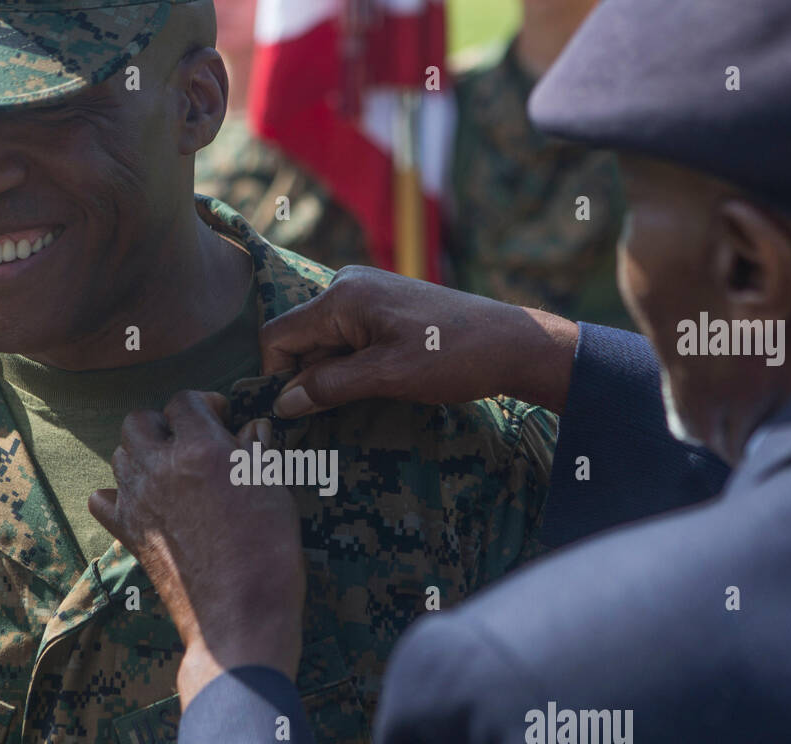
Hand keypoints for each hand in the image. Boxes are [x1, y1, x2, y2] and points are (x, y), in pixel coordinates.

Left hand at [88, 391, 306, 707]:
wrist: (239, 613)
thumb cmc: (268, 550)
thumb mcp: (275, 489)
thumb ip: (258, 451)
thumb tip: (252, 428)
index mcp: (200, 447)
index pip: (185, 401)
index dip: (205, 404)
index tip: (222, 418)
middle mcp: (160, 467)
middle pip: (139, 421)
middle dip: (164, 423)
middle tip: (191, 440)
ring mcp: (138, 501)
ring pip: (121, 455)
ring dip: (143, 453)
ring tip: (171, 469)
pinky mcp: (129, 534)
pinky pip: (102, 500)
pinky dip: (115, 493)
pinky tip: (140, 500)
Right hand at [261, 265, 579, 418]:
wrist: (512, 343)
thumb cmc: (451, 356)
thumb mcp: (385, 377)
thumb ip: (328, 387)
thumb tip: (282, 403)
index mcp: (342, 296)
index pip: (279, 336)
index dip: (278, 376)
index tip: (298, 411)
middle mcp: (347, 286)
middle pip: (300, 339)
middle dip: (309, 377)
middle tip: (337, 411)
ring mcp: (366, 294)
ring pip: (324, 342)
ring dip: (333, 375)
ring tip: (370, 394)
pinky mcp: (383, 307)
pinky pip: (347, 339)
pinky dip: (352, 365)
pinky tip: (379, 382)